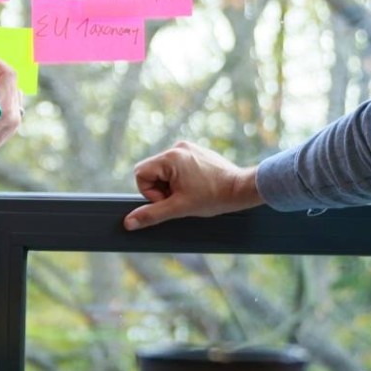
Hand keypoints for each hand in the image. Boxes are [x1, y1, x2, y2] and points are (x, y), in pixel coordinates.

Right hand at [124, 141, 263, 230]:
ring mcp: (187, 148)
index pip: (140, 174)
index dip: (150, 192)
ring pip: (164, 170)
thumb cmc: (213, 197)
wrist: (241, 189)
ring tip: (190, 192)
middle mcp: (177, 147)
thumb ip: (152, 214)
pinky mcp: (195, 152)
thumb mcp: (179, 208)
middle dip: (161, 188)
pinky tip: (196, 186)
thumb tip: (128, 222)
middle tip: (180, 198)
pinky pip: (176, 166)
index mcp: (170, 157)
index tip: (169, 199)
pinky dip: (181, 178)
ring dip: (171, 184)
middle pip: (152, 171)